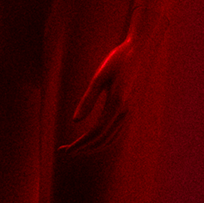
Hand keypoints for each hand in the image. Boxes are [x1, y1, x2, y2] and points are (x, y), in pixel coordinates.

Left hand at [63, 36, 138, 152]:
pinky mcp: (130, 110)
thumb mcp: (98, 77)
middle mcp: (126, 112)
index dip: (80, 143)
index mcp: (117, 104)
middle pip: (103, 140)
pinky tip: (90, 139)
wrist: (140, 51)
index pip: (96, 133)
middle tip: (63, 151)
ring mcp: (130, 112)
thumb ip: (88, 100)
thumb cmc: (117, 61)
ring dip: (92, 146)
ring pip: (111, 139)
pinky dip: (102, 140)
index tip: (65, 150)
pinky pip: (116, 132)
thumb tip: (75, 121)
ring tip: (74, 148)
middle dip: (83, 148)